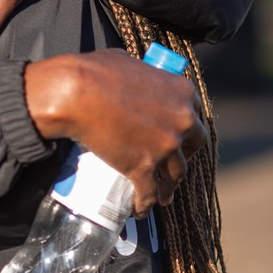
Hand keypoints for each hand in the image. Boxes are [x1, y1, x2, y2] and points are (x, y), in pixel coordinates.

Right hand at [24, 50, 206, 214]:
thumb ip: (142, 73)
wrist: (77, 93)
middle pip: (192, 148)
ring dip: (169, 187)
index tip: (181, 138)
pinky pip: (149, 193)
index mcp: (182, 93)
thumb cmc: (96, 72)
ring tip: (163, 196)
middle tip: (174, 166)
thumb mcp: (128, 62)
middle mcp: (182, 121)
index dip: (188, 130)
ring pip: (175, 175)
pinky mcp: (143, 167)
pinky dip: (146, 204)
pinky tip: (140, 210)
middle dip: (185, 159)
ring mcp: (165, 147)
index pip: (196, 116)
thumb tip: (134, 74)